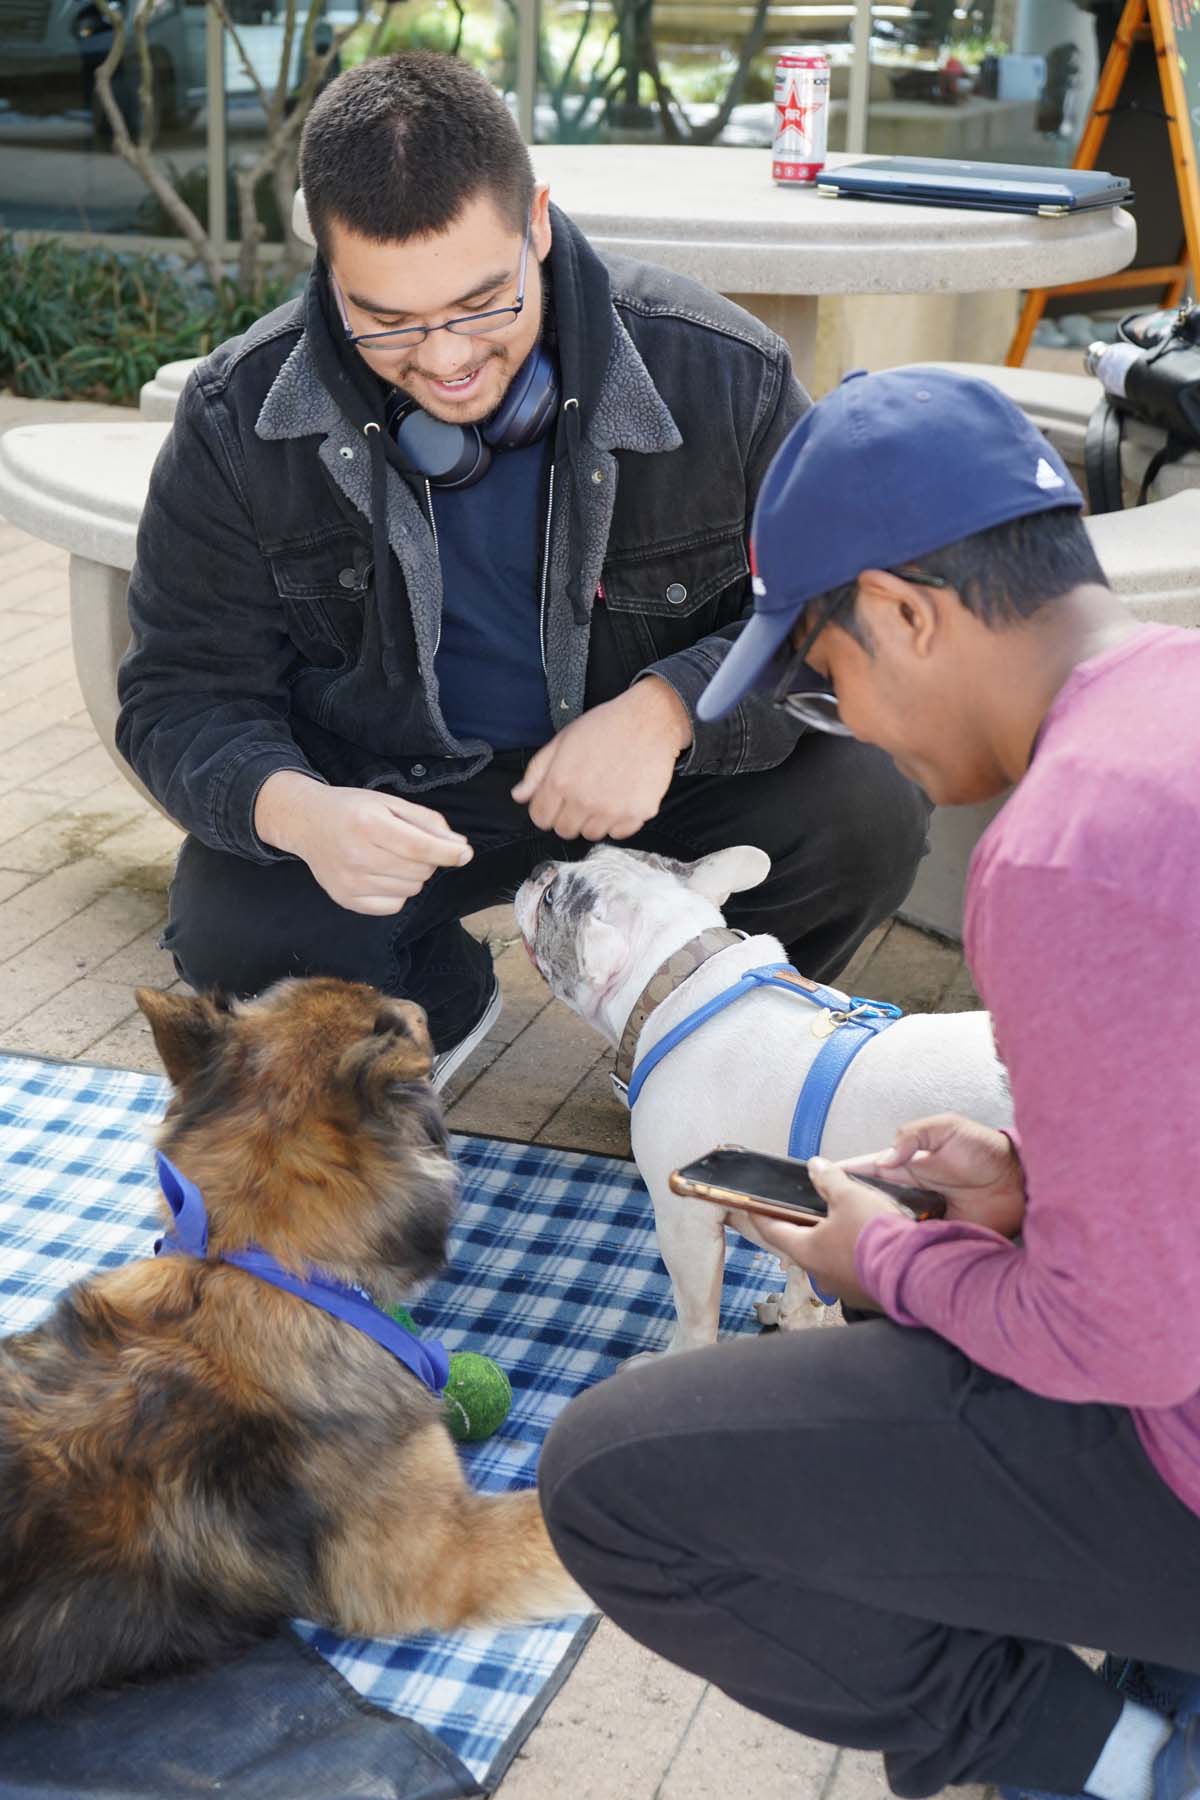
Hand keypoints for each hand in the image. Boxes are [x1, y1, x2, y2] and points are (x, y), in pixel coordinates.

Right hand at [255, 772, 471, 915]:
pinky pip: (393, 906)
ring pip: (410, 889)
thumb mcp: (390, 802)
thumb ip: (427, 822)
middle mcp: (356, 855)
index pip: (419, 847)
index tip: (465, 854)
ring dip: (413, 875)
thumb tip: (460, 847)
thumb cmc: (352, 809)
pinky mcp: (346, 899)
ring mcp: (350, 881)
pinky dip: (397, 892)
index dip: (448, 853)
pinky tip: (382, 874)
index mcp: (368, 824)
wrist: (307, 823)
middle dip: (427, 859)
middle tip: (410, 845)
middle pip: (419, 870)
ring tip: (392, 857)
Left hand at [511, 678, 692, 839]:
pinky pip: (619, 833)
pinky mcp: (637, 814)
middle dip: (568, 816)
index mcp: (560, 782)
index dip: (546, 809)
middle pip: (564, 831)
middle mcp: (584, 801)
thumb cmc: (605, 726)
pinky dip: (618, 822)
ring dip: (593, 820)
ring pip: (591, 834)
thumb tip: (520, 796)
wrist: (650, 720)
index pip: (540, 818)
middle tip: (582, 796)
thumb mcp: (562, 741)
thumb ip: (537, 771)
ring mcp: (612, 810)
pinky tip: (621, 799)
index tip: (556, 801)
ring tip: (603, 796)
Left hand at [755, 1157, 908, 1310]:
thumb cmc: (873, 1235)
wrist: (913, 1273)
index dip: (762, 1214)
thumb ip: (829, 1180)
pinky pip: (851, 1270)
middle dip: (803, 1226)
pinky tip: (865, 1243)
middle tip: (804, 1209)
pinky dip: (852, 1254)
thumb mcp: (849, 1196)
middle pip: (801, 1245)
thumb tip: (815, 1166)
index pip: (772, 1230)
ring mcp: (842, 1287)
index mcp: (805, 1250)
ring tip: (841, 1222)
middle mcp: (818, 1274)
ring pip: (828, 1259)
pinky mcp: (865, 1294)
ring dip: (830, 1241)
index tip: (754, 1207)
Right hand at [840, 1113, 1026, 1238]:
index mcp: (905, 1165)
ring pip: (885, 1225)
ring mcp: (921, 1216)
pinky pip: (909, 1243)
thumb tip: (885, 1158)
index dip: (841, 1173)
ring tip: (848, 1238)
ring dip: (871, 1230)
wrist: (1019, 1182)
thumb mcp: (947, 1128)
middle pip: (868, 1202)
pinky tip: (882, 1252)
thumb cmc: (984, 1150)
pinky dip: (897, 1247)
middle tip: (825, 1217)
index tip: (816, 1176)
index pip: (865, 1169)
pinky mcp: (935, 1236)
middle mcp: (908, 1193)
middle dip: (848, 1208)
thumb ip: (914, 1136)